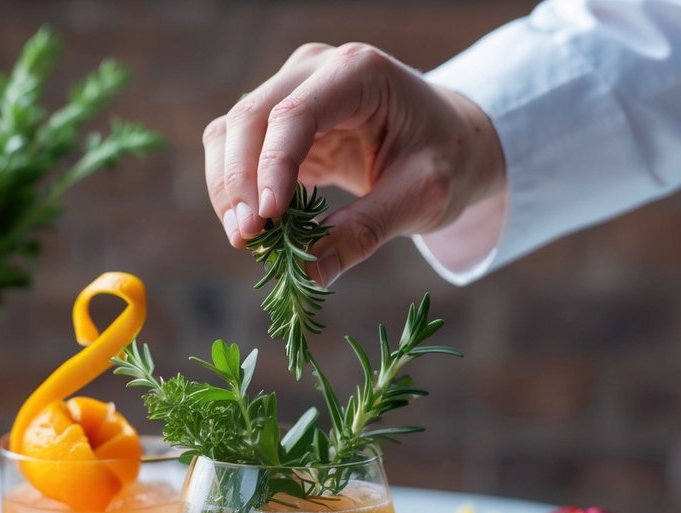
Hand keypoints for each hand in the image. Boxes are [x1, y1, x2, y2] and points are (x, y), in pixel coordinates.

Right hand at [203, 42, 504, 283]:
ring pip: (231, 131)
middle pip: (250, 117)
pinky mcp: (281, 120)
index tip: (264, 221)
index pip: (294, 114)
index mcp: (359, 73)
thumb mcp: (421, 198)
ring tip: (246, 239)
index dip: (270, 167)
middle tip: (246, 240)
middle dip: (237, 182)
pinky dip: (237, 189)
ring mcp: (293, 89)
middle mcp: (317, 69)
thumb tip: (311, 274)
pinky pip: (239, 150)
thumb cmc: (447, 160)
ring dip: (228, 187)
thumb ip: (366, 232)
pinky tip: (255, 228)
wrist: (452, 141)